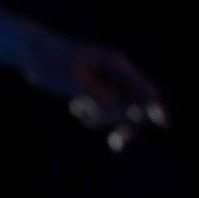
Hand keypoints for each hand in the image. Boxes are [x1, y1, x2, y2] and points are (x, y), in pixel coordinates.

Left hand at [18, 27, 168, 151]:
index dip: (156, 106)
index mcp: (117, 66)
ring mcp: (107, 83)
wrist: (34, 53)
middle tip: (116, 144)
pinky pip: (103, 112)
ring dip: (103, 118)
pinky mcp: (96, 91)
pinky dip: (92, 116)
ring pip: (118, 111)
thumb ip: (95, 92)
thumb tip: (115, 106)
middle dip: (127, 123)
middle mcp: (117, 75)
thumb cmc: (52, 60)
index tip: (164, 122)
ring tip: (79, 108)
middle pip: (136, 104)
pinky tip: (75, 106)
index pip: (145, 88)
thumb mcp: (71, 78)